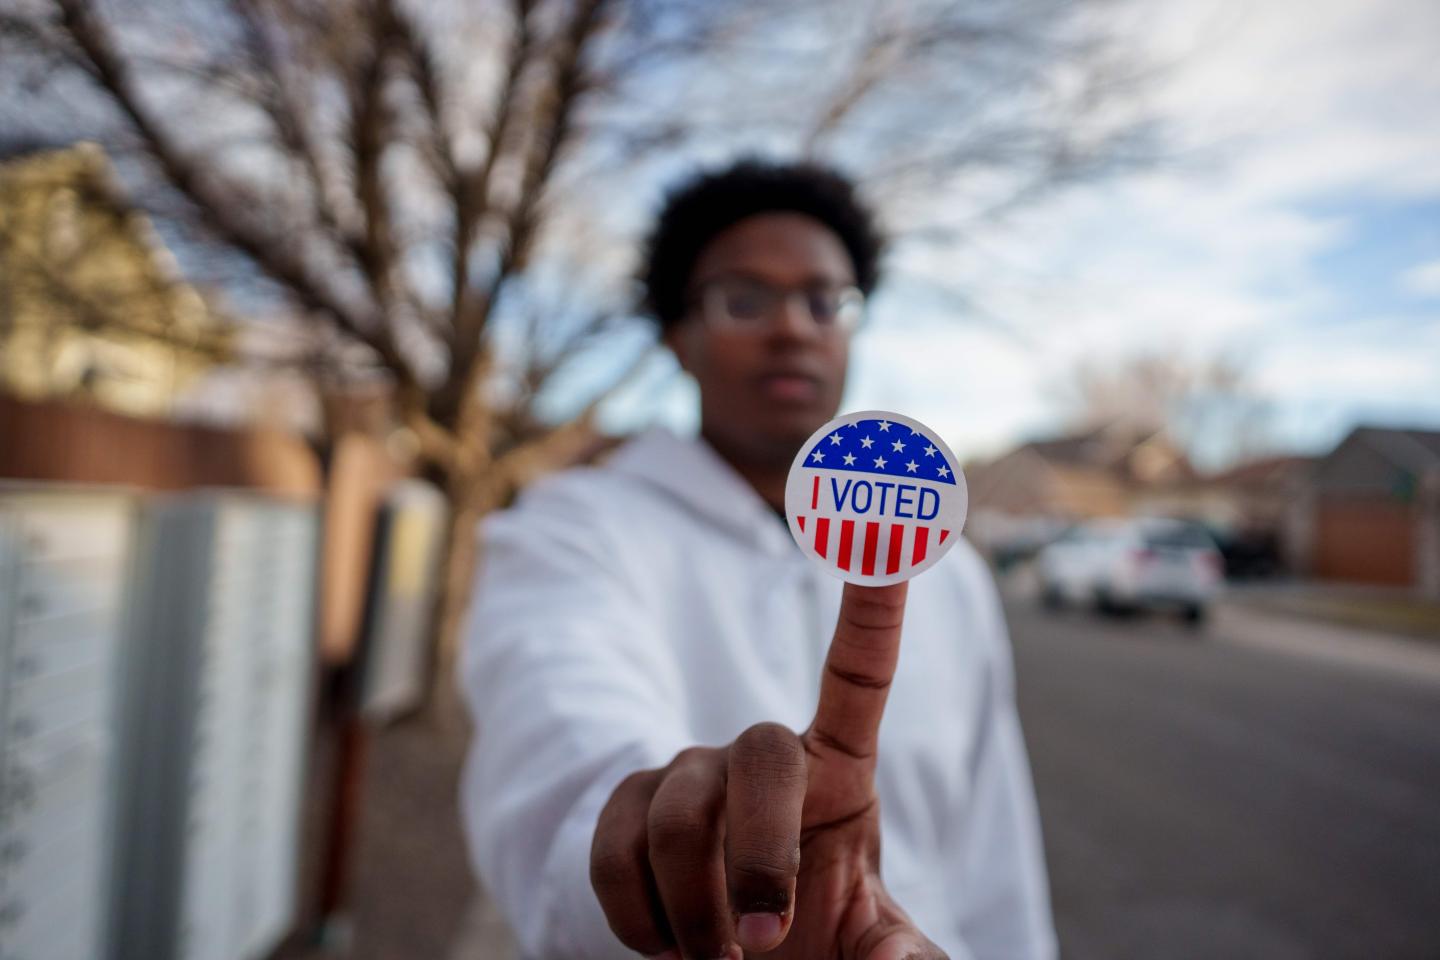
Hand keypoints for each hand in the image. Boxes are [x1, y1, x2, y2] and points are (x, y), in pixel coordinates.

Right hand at [590, 581, 946, 958]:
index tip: (888, 527)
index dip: (872, 602)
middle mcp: (760, 755)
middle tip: (765, 944)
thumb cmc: (819, 942)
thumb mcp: (872, 945)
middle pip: (759, 756)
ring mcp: (688, 774)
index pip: (859, 670)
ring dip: (697, 913)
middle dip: (758, 858)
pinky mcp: (627, 807)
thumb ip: (900, 955)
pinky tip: (667, 946)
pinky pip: (614, 851)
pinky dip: (640, 920)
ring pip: (676, 820)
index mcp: (839, 768)